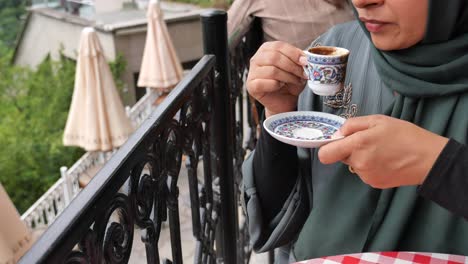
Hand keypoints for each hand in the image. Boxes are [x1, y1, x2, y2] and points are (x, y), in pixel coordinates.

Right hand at [246, 41, 307, 117]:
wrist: (284, 100)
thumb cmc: (290, 83)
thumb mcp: (297, 68)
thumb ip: (299, 60)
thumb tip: (305, 57)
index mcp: (266, 49)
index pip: (279, 46)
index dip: (294, 53)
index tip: (305, 61)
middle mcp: (256, 59)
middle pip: (274, 57)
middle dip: (292, 66)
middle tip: (303, 74)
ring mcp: (252, 72)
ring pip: (272, 70)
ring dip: (288, 77)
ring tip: (296, 81)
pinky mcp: (251, 85)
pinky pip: (264, 83)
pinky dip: (276, 85)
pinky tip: (281, 86)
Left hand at [318, 115, 448, 188]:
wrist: (429, 158)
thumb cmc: (405, 135)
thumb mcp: (378, 120)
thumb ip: (352, 125)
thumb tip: (337, 134)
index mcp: (357, 144)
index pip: (325, 154)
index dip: (327, 148)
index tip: (335, 142)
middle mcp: (358, 163)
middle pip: (340, 157)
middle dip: (349, 149)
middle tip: (368, 142)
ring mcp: (366, 175)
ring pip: (354, 164)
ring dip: (361, 158)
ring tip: (381, 150)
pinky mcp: (374, 183)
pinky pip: (364, 172)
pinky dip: (370, 166)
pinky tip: (385, 160)